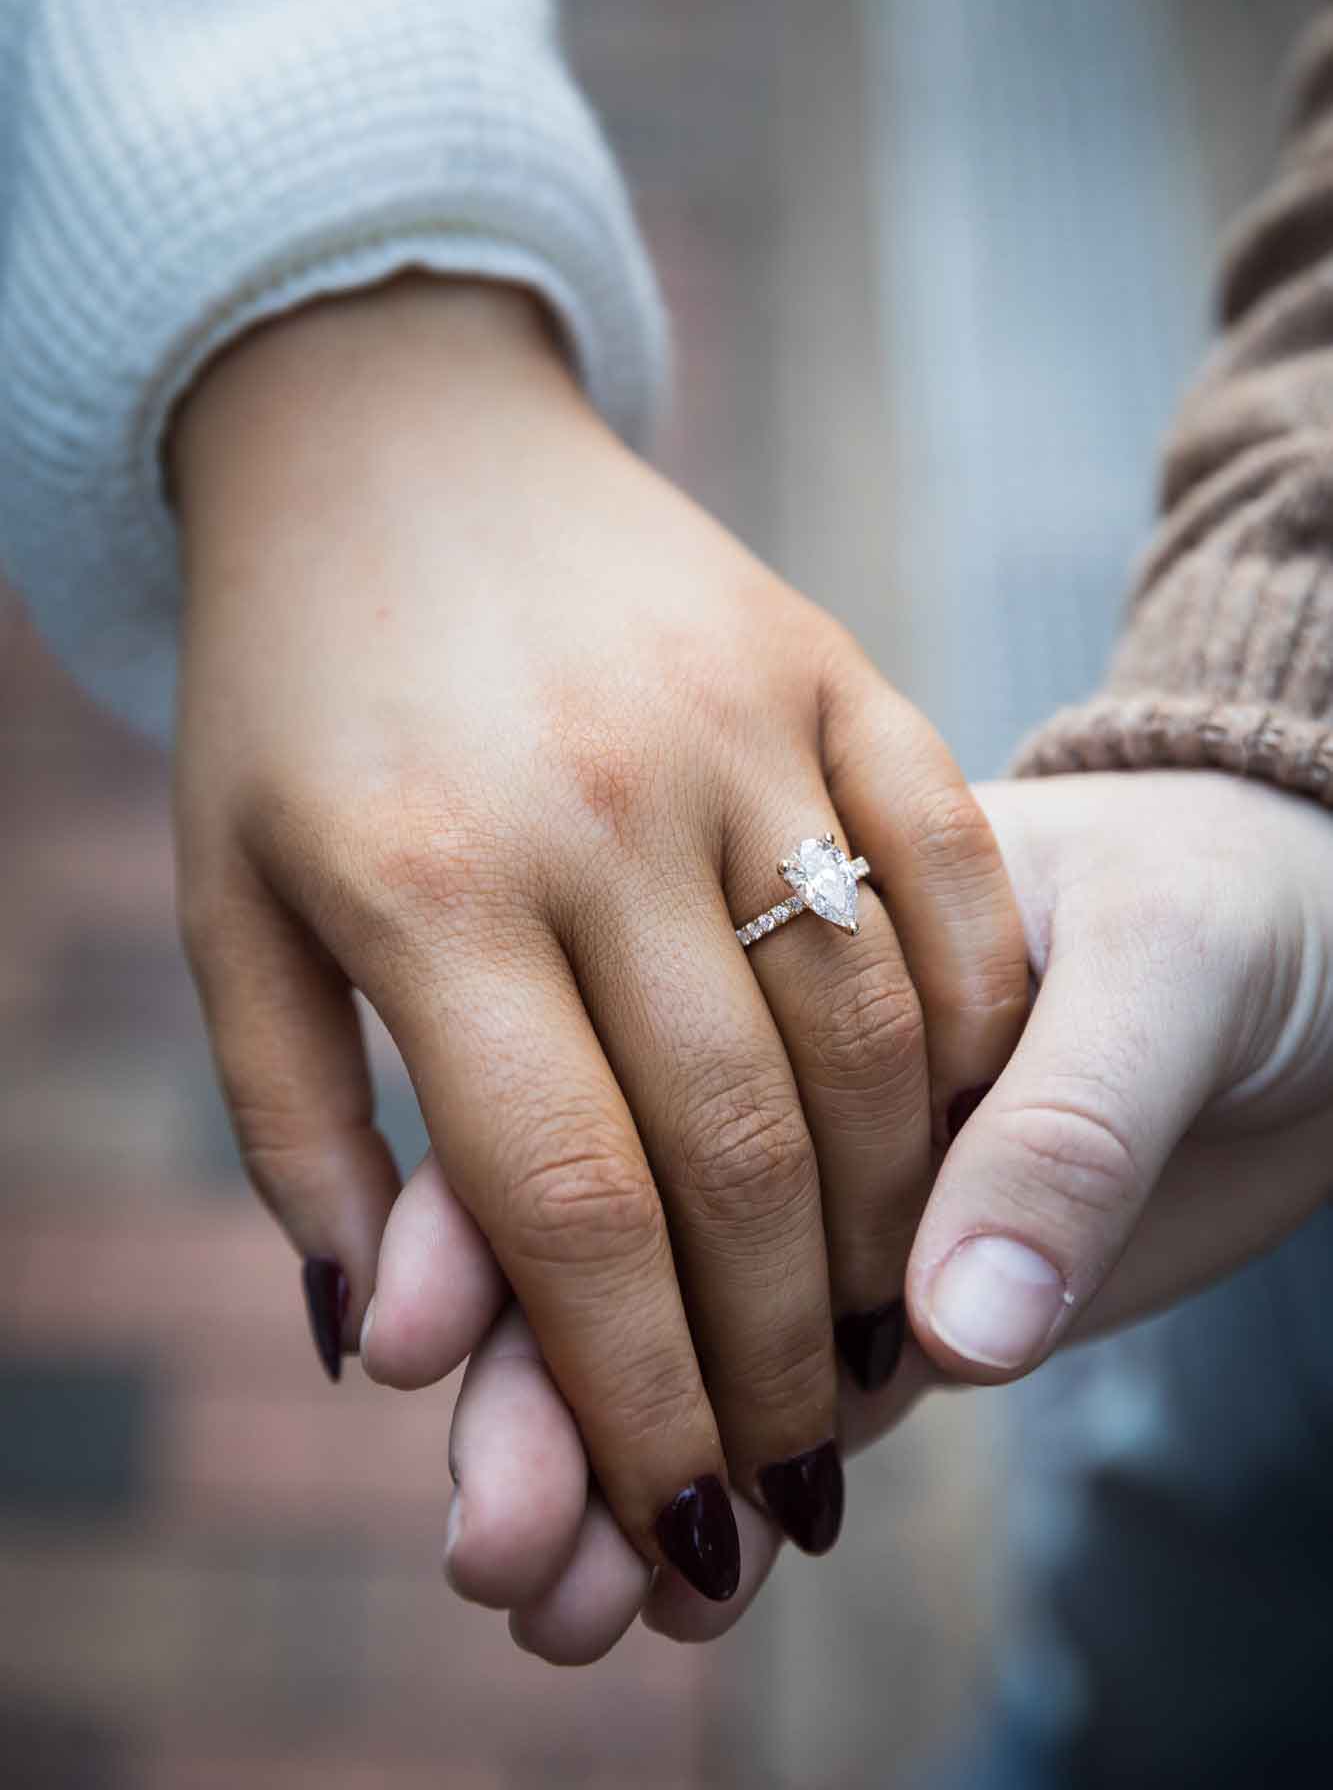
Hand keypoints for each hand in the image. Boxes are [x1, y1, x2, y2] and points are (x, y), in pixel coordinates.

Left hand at [171, 273, 1026, 1597]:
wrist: (391, 436)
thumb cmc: (291, 697)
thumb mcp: (229, 903)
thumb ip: (298, 1126)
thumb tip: (385, 1344)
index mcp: (419, 883)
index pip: (568, 1200)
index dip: (638, 1391)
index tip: (681, 1517)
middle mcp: (590, 803)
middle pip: (736, 1142)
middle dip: (776, 1352)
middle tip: (797, 1473)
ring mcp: (731, 717)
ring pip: (866, 1025)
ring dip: (890, 1219)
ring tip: (877, 1340)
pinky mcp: (825, 656)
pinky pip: (948, 863)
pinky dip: (977, 1016)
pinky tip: (961, 1128)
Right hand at [387, 767, 1332, 1658]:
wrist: (1309, 946)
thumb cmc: (1230, 898)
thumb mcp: (1168, 960)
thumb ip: (1064, 1126)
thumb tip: (956, 1333)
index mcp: (773, 934)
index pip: (590, 1075)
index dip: (484, 1208)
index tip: (409, 1341)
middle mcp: (772, 1066)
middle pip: (604, 1234)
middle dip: (535, 1391)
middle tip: (488, 1546)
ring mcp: (833, 1190)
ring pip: (680, 1337)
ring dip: (610, 1471)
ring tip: (548, 1612)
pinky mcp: (906, 1288)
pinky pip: (809, 1399)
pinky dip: (745, 1487)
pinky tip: (679, 1599)